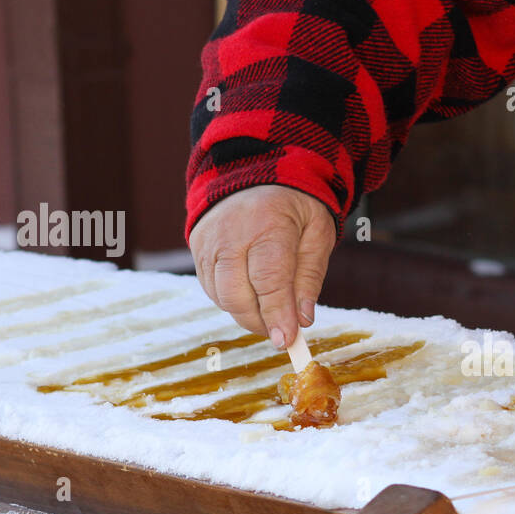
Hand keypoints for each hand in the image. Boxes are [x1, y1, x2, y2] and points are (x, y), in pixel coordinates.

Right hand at [188, 185, 336, 347]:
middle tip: (282, 332)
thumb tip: (303, 320)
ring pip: (221, 296)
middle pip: (238, 294)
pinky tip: (252, 295)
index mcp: (267, 223)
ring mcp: (208, 241)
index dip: (277, 315)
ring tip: (270, 312)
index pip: (269, 280)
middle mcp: (230, 233)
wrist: (254, 172)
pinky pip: (212, 289)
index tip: (287, 341)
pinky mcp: (197, 248)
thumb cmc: (294, 206)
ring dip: (247, 315)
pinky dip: (232, 301)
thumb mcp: (317, 233)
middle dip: (260, 322)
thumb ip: (310, 277)